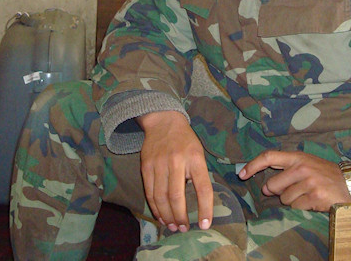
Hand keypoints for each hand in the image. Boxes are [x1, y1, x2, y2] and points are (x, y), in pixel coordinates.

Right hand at [137, 111, 212, 231]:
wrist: (163, 121)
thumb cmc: (185, 141)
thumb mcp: (198, 153)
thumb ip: (198, 175)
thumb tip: (200, 204)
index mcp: (195, 158)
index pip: (203, 188)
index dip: (205, 208)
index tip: (205, 225)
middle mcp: (176, 161)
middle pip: (177, 197)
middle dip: (180, 217)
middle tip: (184, 229)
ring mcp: (159, 163)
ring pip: (161, 197)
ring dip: (167, 216)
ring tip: (172, 226)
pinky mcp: (145, 166)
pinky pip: (150, 192)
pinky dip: (155, 208)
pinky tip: (160, 216)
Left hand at [238, 150, 350, 210]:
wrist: (350, 183)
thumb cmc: (324, 174)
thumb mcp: (307, 164)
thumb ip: (287, 170)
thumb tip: (265, 186)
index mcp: (297, 157)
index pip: (269, 157)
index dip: (252, 165)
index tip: (241, 174)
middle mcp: (301, 167)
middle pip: (273, 184)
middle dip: (276, 191)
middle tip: (291, 190)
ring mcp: (308, 182)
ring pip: (284, 198)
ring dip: (292, 200)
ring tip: (307, 194)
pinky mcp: (314, 196)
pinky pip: (296, 207)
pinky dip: (301, 207)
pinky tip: (312, 201)